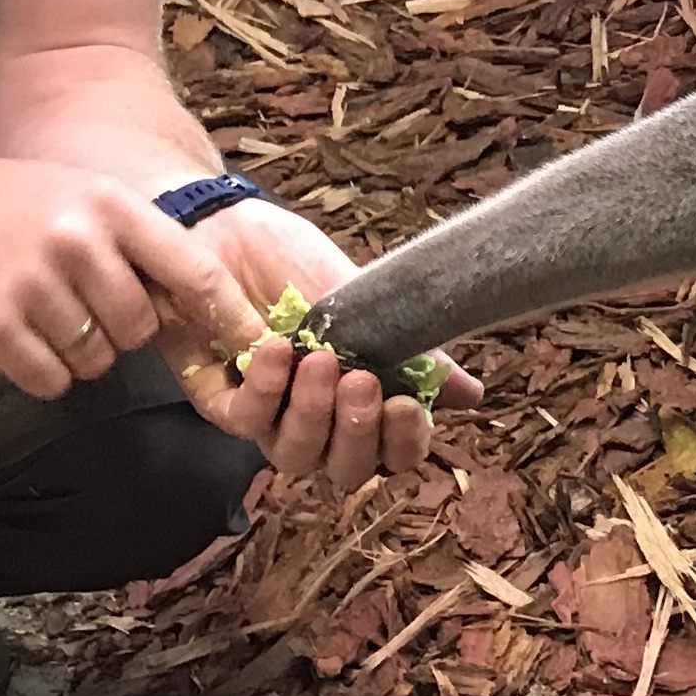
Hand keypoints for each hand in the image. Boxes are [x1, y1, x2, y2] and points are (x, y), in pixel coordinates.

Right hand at [0, 151, 266, 398]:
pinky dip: (37, 370)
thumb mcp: (77, 194)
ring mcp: (35, 285)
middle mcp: (79, 241)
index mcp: (110, 206)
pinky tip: (10, 331)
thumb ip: (136, 242)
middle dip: (119, 332)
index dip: (229, 317)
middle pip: (142, 330)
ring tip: (34, 307)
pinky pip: (51, 380)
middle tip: (76, 303)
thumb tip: (204, 301)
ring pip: (97, 361)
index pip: (194, 271)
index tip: (258, 347)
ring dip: (74, 351)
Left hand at [171, 197, 483, 489]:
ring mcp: (270, 417)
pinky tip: (276, 349)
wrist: (231, 227)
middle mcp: (320, 422)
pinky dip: (265, 389)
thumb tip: (472, 395)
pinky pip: (245, 421)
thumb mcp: (369, 303)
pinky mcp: (223, 403)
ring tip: (320, 360)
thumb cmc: (302, 264)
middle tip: (363, 381)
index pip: (393, 453)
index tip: (406, 406)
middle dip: (359, 432)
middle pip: (346, 468)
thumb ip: (417, 356)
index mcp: (364, 403)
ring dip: (313, 414)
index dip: (404, 443)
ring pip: (294, 456)